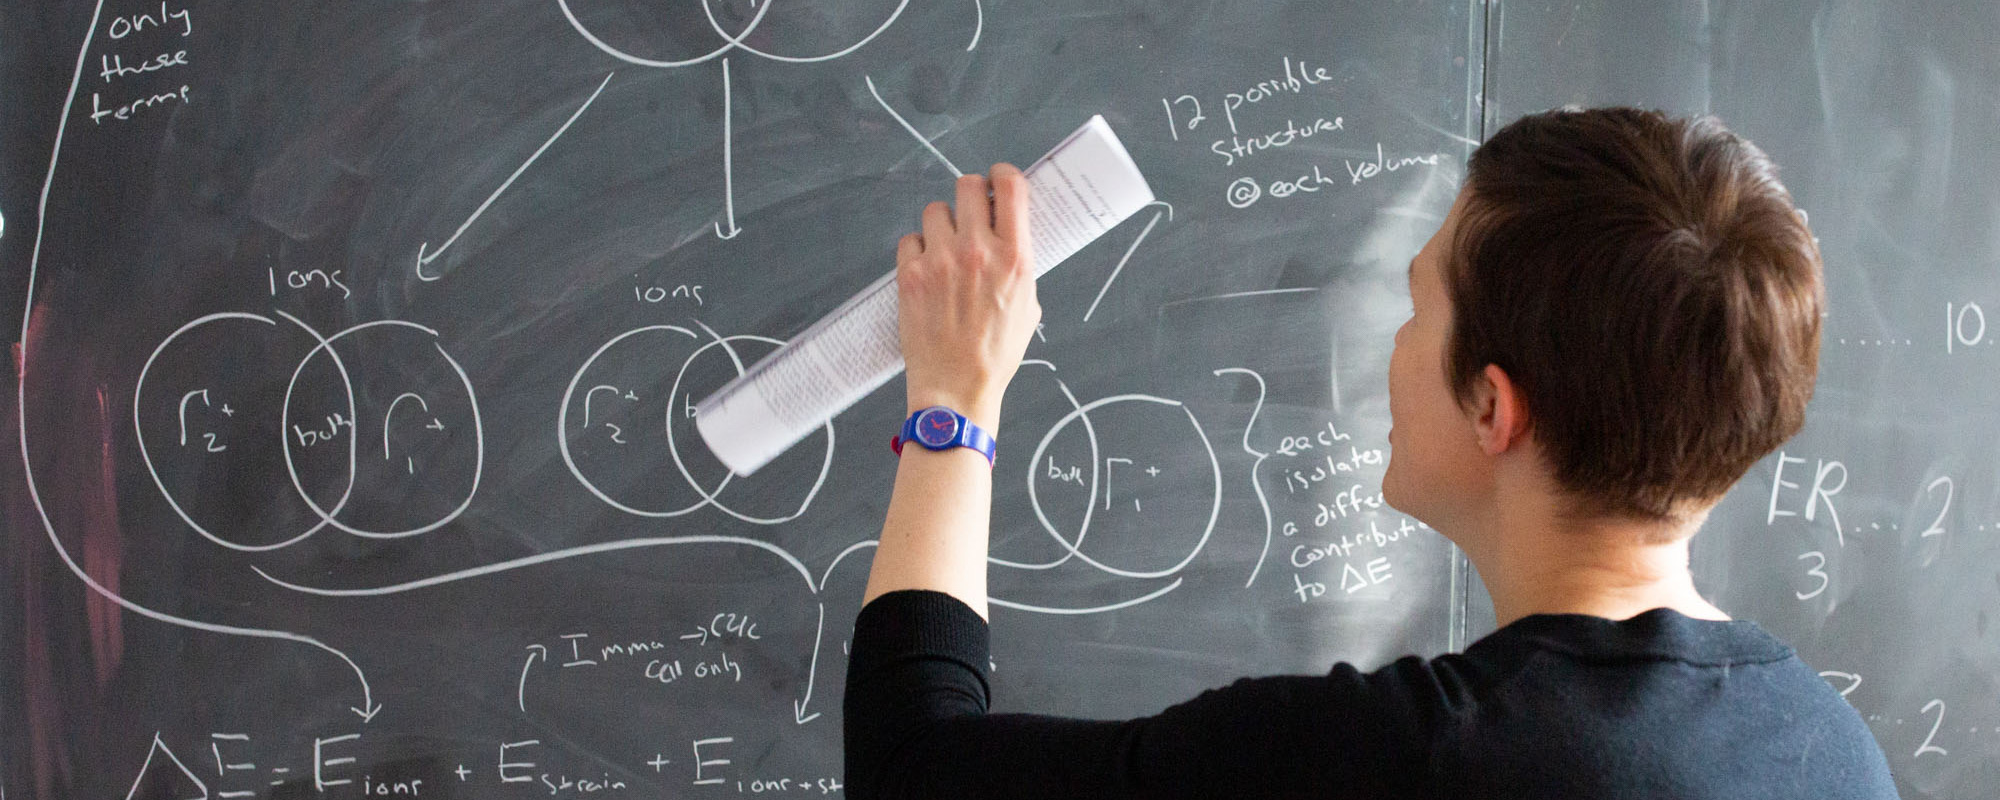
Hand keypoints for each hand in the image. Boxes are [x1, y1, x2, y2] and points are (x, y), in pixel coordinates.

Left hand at [896, 164, 1038, 432]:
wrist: (956, 387)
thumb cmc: (995, 353)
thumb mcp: (1028, 305)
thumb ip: (1018, 264)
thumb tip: (1010, 233)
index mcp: (1015, 257)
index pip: (1010, 186)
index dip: (1001, 175)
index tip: (996, 180)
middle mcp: (978, 251)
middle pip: (967, 185)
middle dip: (970, 195)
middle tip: (970, 214)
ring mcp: (941, 261)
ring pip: (935, 210)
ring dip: (941, 224)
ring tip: (946, 250)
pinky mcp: (911, 275)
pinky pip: (910, 239)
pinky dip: (917, 250)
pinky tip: (926, 271)